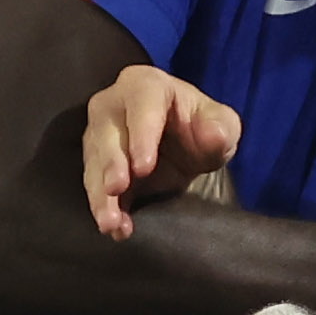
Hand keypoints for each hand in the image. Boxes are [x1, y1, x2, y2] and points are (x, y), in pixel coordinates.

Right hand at [82, 67, 242, 237]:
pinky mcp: (96, 164)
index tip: (144, 166)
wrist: (185, 147)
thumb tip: (213, 135)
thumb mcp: (222, 125)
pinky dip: (104, 208)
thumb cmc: (202, 127)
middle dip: (110, 163)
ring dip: (101, 194)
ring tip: (111, 222)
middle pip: (106, 132)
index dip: (141, 134)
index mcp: (147, 85)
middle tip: (116, 189)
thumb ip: (221, 127)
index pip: (141, 104)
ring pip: (94, 163)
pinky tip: (116, 229)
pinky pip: (94, 186)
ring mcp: (100, 135)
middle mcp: (114, 104)